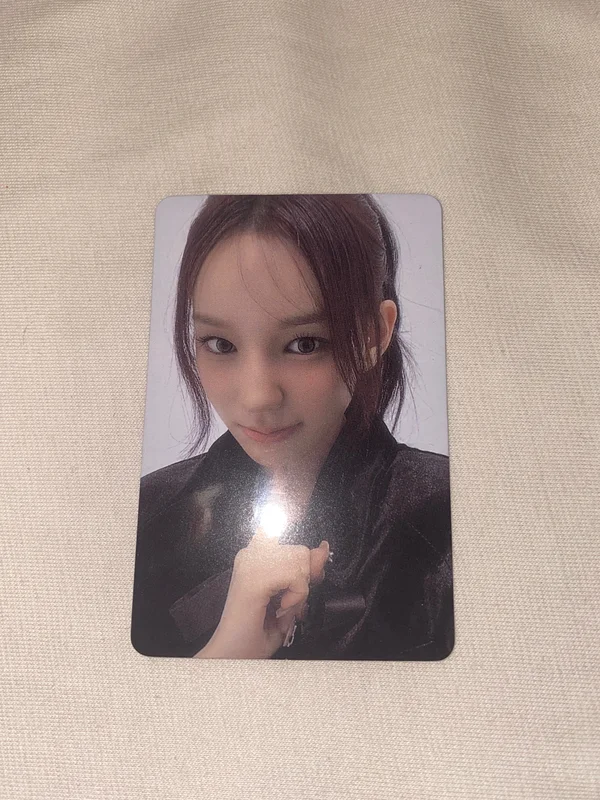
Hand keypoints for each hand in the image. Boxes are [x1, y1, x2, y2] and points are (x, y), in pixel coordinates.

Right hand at [195, 532, 329, 658]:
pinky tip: (280, 608)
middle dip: (304, 580)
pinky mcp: (253, 578)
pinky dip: (296, 596)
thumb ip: (306, 571)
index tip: (297, 587)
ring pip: (300, 560)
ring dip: (299, 589)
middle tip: (287, 603)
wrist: (232, 658)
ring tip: (281, 606)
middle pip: (300, 551)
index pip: (291, 540)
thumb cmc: (256, 633)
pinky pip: (295, 576)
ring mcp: (250, 563)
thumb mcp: (291, 596)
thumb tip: (322, 549)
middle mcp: (250, 554)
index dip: (304, 561)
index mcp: (254, 555)